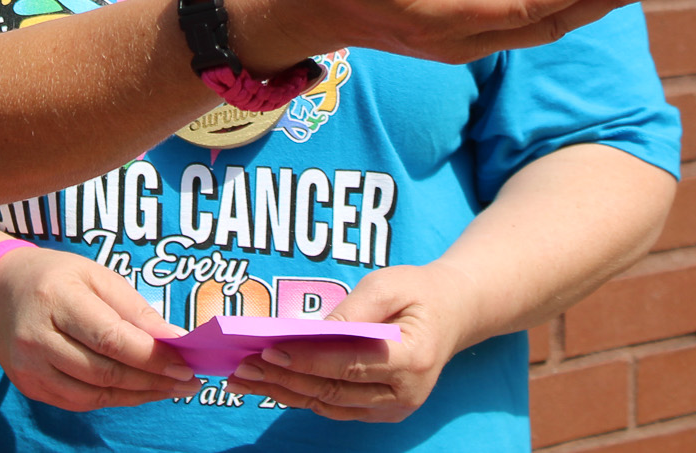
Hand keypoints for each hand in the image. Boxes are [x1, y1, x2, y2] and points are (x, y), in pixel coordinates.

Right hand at [0, 244, 202, 411]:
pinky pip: (80, 402)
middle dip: (154, 380)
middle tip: (189, 380)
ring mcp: (29, 367)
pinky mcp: (29, 387)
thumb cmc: (54, 278)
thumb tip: (174, 339)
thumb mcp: (95, 275)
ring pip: (94, 393)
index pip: (111, 338)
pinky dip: (114, 399)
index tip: (186, 363)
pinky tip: (139, 391)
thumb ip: (133, 308)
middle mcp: (37, 337)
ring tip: (172, 388)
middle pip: (105, 371)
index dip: (152, 356)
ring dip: (139, 394)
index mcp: (56, 298)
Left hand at [225, 262, 475, 421]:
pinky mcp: (383, 412)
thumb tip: (311, 332)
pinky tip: (273, 384)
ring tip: (246, 380)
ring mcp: (395, 408)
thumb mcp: (388, 284)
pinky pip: (337, 407)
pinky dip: (303, 396)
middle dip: (285, 379)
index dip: (307, 360)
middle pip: (334, 390)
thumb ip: (353, 309)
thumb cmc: (417, 292)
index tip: (269, 351)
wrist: (453, 314)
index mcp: (412, 358)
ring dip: (286, 392)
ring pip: (331, 404)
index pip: (349, 364)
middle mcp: (406, 393)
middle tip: (243, 368)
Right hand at [229, 0, 671, 70]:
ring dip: (595, 5)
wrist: (305, 7)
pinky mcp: (464, 35)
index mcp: (441, 12)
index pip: (523, 2)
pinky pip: (530, 24)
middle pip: (548, 22)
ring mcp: (464, 42)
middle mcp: (461, 37)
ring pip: (544, 27)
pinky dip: (568, 6)